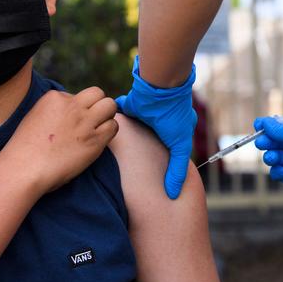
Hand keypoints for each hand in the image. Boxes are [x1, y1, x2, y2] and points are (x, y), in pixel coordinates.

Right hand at [3, 87, 118, 193]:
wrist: (25, 169)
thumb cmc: (26, 149)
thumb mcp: (35, 117)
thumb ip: (53, 111)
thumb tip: (69, 114)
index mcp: (54, 98)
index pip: (76, 96)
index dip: (77, 109)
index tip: (70, 124)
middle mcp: (71, 106)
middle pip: (97, 93)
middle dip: (97, 105)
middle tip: (92, 121)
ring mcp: (84, 122)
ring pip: (110, 105)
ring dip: (107, 116)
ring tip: (98, 130)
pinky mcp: (94, 140)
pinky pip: (113, 126)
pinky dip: (109, 132)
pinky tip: (98, 141)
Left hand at [116, 56, 196, 198]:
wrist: (161, 87)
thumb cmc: (173, 116)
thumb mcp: (179, 146)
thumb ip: (177, 169)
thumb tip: (172, 194)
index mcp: (173, 129)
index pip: (163, 150)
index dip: (155, 163)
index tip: (144, 179)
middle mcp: (159, 121)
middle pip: (146, 140)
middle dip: (137, 151)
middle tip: (125, 168)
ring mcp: (145, 112)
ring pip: (132, 128)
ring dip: (124, 137)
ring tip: (110, 153)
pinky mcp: (130, 104)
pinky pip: (120, 114)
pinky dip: (114, 121)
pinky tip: (102, 132)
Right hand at [254, 117, 282, 207]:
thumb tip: (264, 122)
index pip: (278, 127)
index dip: (266, 126)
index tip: (257, 125)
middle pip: (272, 142)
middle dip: (265, 141)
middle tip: (262, 143)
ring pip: (273, 157)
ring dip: (270, 156)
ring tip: (275, 157)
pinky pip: (278, 173)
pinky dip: (276, 171)